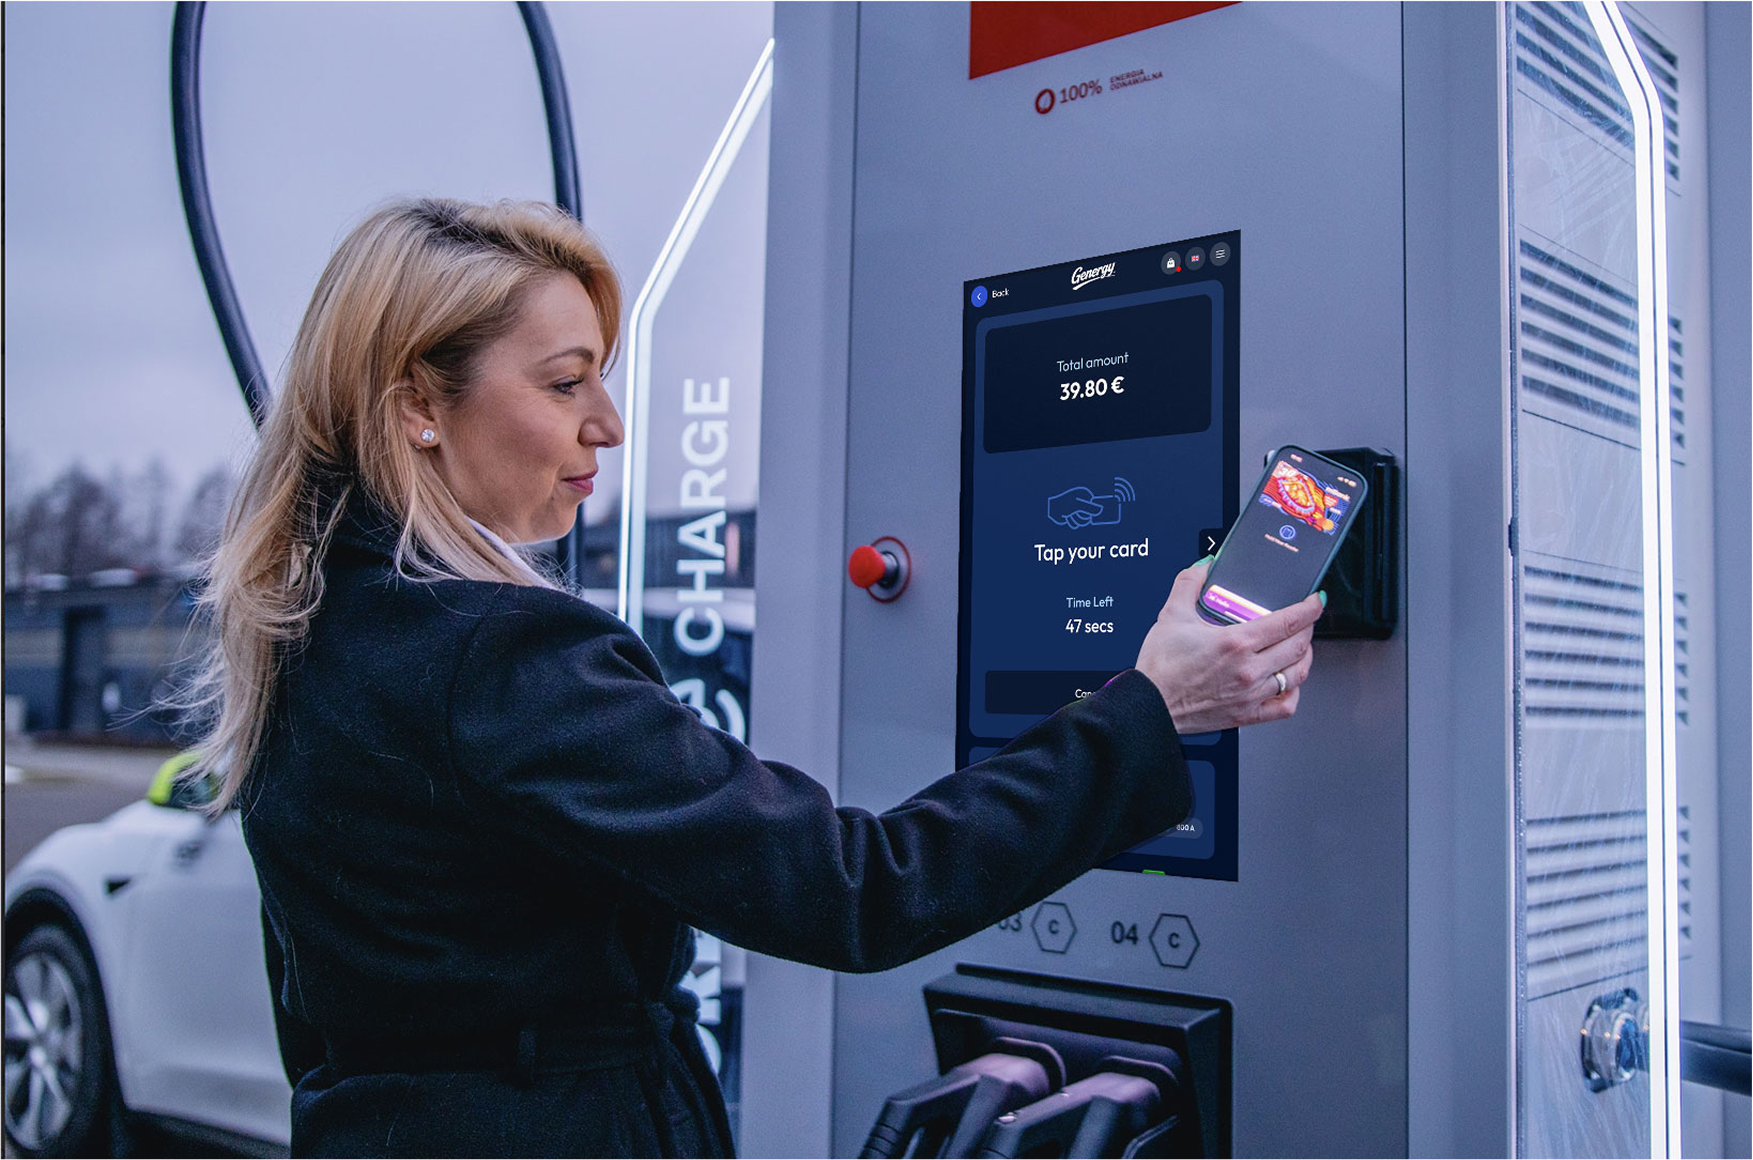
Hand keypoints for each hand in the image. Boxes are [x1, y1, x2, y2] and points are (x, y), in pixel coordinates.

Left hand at [1048, 487, 1103, 528]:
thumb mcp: (1076, 505)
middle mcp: (1083, 502)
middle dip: (1081, 517)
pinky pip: (1077, 524)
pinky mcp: (1073, 516)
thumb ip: (1090, 508)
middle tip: (1074, 513)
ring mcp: (1078, 510)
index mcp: (1086, 495)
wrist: (1049, 507)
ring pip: (1084, 522)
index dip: (1089, 511)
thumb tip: (1100, 510)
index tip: (1080, 510)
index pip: (1095, 507)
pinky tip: (1066, 517)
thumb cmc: (1062, 504)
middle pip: (1090, 516)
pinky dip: (1071, 523)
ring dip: (1076, 520)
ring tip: (1069, 516)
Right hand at [1133, 561, 1322, 733]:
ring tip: (1299, 646)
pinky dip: (1293, 692)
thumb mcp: (1171, 615)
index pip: (1289, 621)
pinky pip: (1285, 706)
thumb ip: (1189, 583)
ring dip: (1304, 657)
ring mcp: (1251, 694)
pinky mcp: (1247, 714)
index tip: (1315, 600)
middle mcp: (1249, 669)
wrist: (1149, 704)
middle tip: (1304, 619)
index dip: (1310, 608)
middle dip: (1308, 628)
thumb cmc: (1159, 667)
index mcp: (1236, 642)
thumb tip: (1205, 566)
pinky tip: (1287, 682)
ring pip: (1297, 674)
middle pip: (1299, 645)